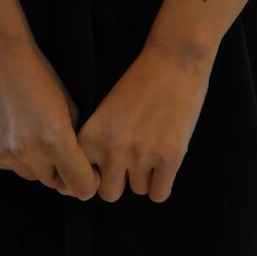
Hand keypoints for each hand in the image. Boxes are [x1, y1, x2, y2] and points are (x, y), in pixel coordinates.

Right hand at [0, 37, 99, 198]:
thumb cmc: (41, 79)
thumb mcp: (71, 108)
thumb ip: (77, 144)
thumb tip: (82, 174)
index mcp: (55, 140)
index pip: (81, 188)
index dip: (88, 182)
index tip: (88, 171)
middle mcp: (28, 152)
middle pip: (54, 183)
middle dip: (61, 170)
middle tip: (57, 145)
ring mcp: (3, 154)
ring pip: (30, 175)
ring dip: (36, 163)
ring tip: (32, 131)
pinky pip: (9, 166)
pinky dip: (14, 155)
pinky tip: (12, 128)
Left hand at [75, 39, 212, 202]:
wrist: (173, 60)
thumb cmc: (139, 82)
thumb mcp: (105, 111)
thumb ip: (97, 143)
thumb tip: (95, 180)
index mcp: (91, 136)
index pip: (83, 180)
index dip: (95, 175)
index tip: (104, 166)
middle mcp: (112, 149)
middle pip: (109, 193)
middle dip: (119, 181)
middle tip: (130, 163)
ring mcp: (141, 156)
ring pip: (137, 190)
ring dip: (144, 177)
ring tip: (152, 150)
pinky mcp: (170, 158)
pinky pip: (159, 195)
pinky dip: (161, 184)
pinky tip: (164, 164)